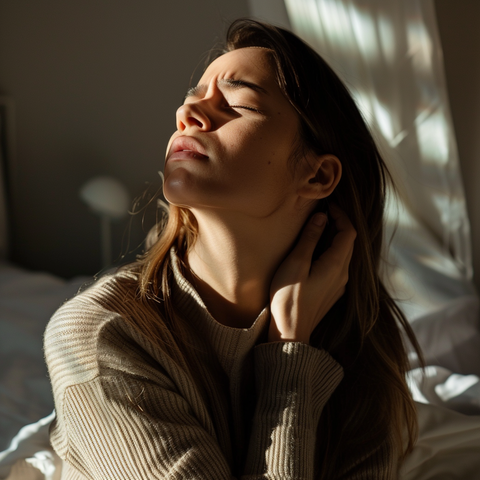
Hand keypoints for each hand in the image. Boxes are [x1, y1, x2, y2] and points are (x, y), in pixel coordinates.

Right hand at [268, 204, 355, 343]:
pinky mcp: (331, 292)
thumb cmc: (289, 298)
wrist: (290, 332)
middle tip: (321, 214)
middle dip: (338, 225)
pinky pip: (337, 266)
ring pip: (343, 254)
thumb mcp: (296, 263)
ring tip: (317, 229)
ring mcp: (339, 285)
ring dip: (334, 238)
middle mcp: (343, 274)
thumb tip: (321, 217)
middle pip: (348, 243)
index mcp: (336, 264)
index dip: (341, 216)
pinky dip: (330, 252)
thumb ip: (310, 239)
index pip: (349, 233)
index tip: (328, 206)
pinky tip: (315, 252)